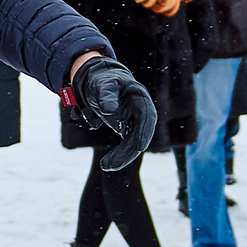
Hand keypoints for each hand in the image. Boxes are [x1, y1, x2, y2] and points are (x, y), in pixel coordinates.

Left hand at [63, 51, 156, 171]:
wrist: (99, 81)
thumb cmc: (103, 80)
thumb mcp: (103, 84)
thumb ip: (106, 94)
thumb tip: (109, 109)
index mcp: (140, 99)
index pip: (147, 118)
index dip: (144, 133)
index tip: (138, 147)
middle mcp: (142, 113)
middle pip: (140, 135)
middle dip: (128, 152)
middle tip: (110, 164)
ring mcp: (135, 122)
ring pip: (133, 144)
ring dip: (122, 157)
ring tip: (106, 166)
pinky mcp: (126, 129)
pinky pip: (126, 146)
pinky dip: (117, 155)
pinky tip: (106, 164)